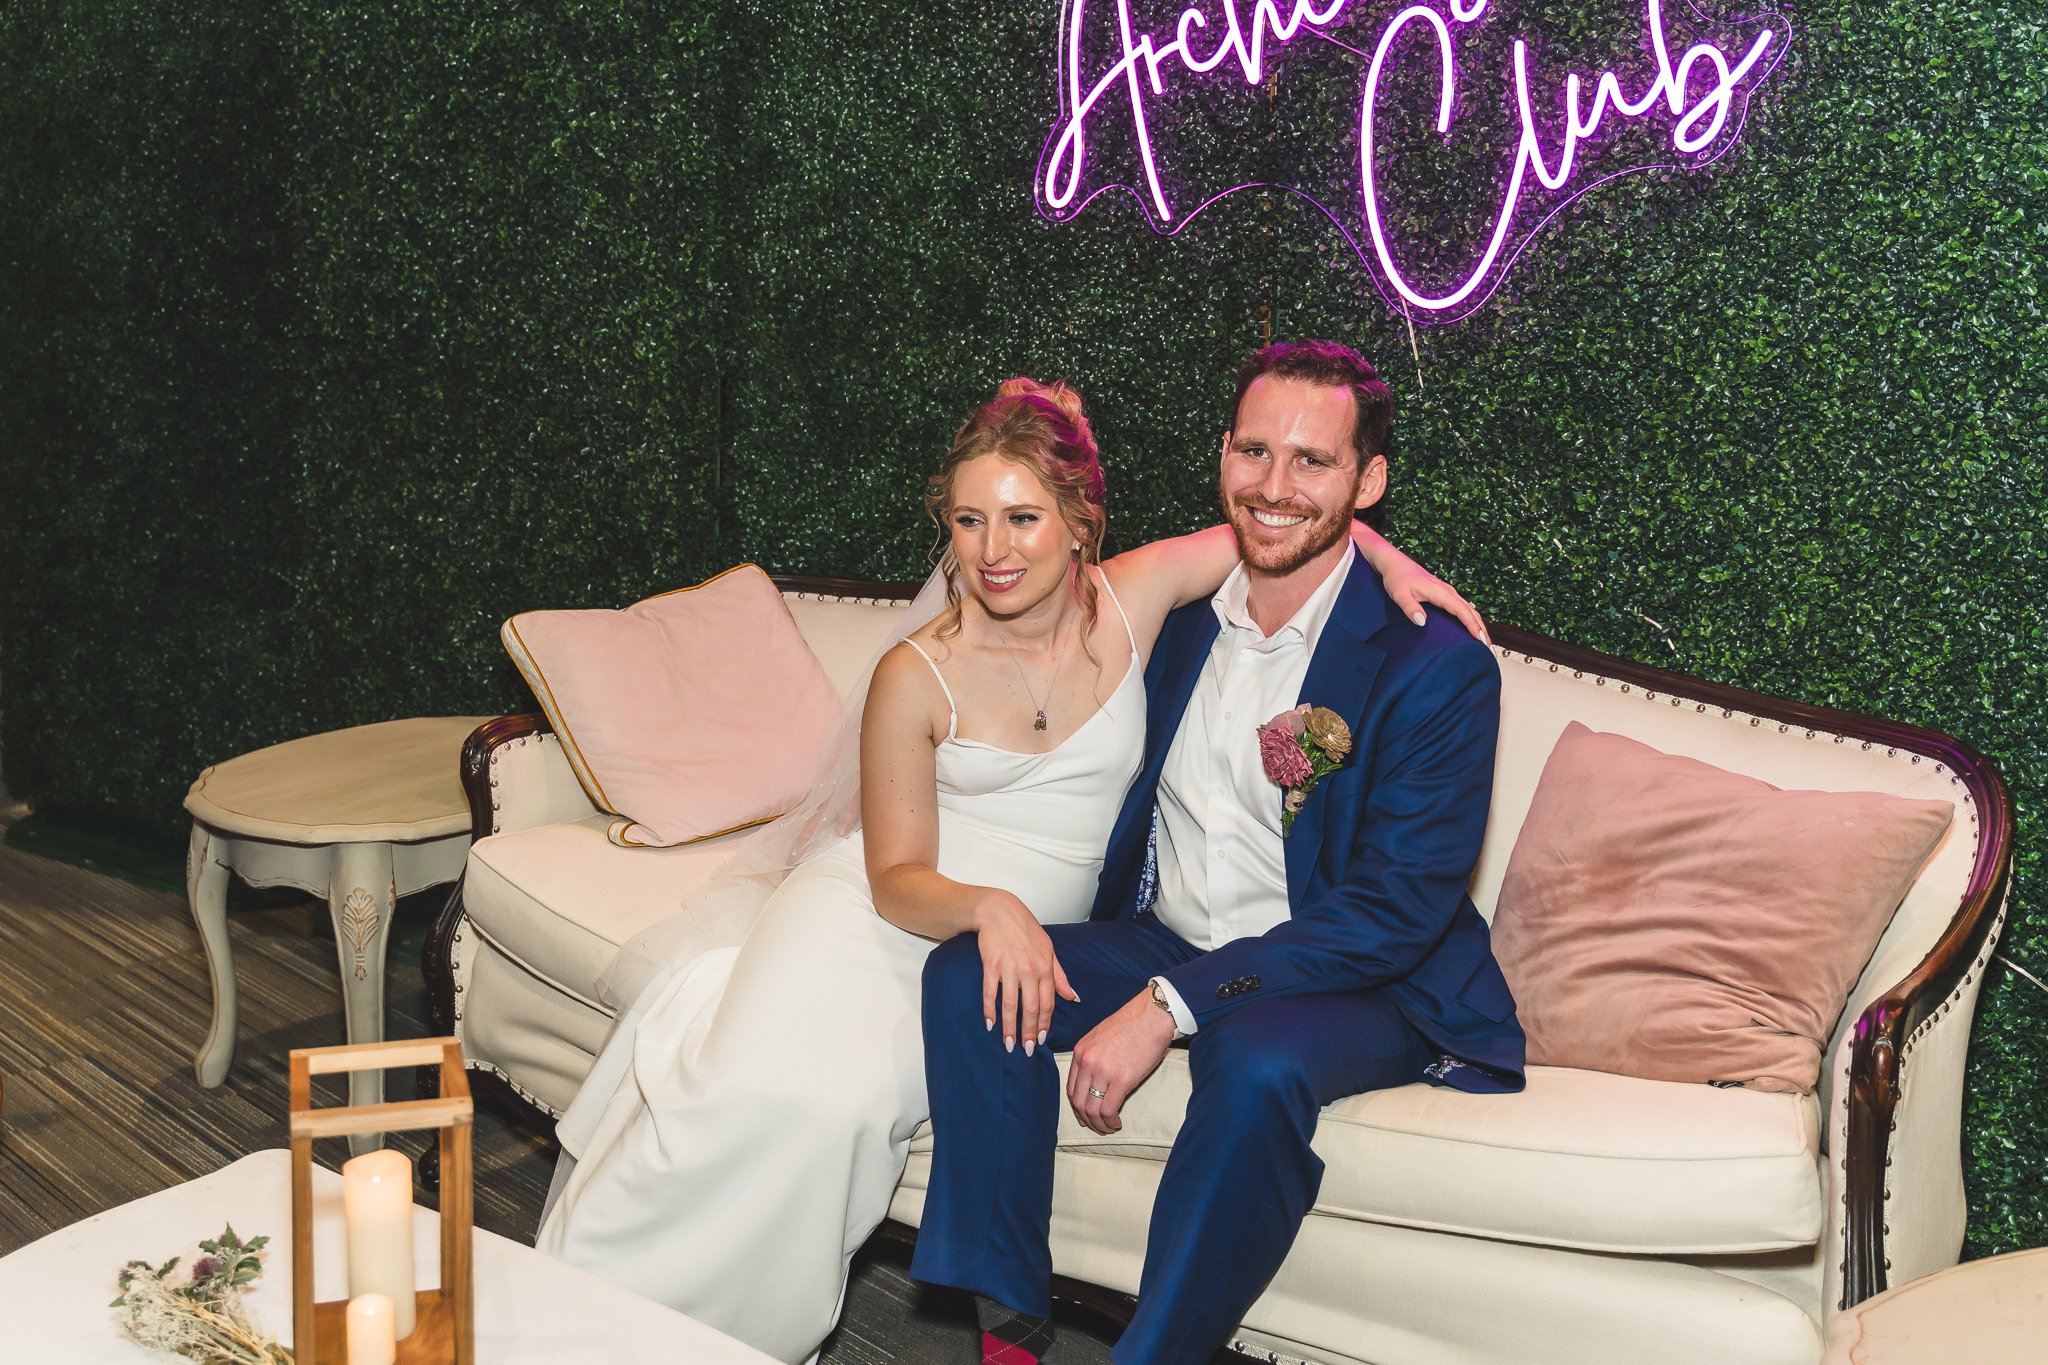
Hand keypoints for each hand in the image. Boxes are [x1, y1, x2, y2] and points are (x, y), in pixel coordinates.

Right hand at [973, 889, 1078, 1056]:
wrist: (999, 911)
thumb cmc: (1025, 930)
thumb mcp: (1048, 949)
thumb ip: (1059, 976)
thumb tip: (1073, 997)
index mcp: (1045, 967)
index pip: (1048, 1003)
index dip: (1044, 1024)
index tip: (1040, 1040)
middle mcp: (1029, 969)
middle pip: (1030, 1008)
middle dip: (1028, 1032)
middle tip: (1026, 1050)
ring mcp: (1009, 968)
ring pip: (1011, 1005)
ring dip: (1010, 1027)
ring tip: (1009, 1044)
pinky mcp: (991, 965)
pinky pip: (990, 993)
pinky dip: (990, 1010)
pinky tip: (990, 1024)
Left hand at [1066, 990, 1174, 1134]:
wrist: (1153, 1015)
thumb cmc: (1133, 1024)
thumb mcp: (1101, 1036)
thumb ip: (1093, 1056)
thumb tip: (1094, 1080)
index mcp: (1081, 1050)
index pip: (1071, 1087)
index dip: (1077, 1106)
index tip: (1084, 1114)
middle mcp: (1088, 1061)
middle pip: (1078, 1101)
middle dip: (1085, 1119)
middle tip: (1095, 1126)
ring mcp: (1103, 1071)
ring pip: (1091, 1109)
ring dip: (1098, 1124)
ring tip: (1107, 1128)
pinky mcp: (1122, 1080)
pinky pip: (1108, 1109)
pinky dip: (1110, 1121)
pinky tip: (1116, 1122)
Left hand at [1383, 560, 1487, 642]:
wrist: (1394, 563)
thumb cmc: (1396, 578)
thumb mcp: (1399, 594)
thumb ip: (1410, 607)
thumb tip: (1422, 622)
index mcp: (1440, 592)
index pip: (1462, 611)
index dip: (1473, 626)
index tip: (1481, 641)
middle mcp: (1448, 591)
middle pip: (1471, 611)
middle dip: (1482, 629)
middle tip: (1489, 649)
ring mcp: (1447, 592)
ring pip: (1469, 609)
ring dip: (1478, 625)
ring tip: (1485, 642)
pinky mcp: (1444, 594)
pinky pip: (1463, 607)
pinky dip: (1471, 619)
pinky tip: (1472, 628)